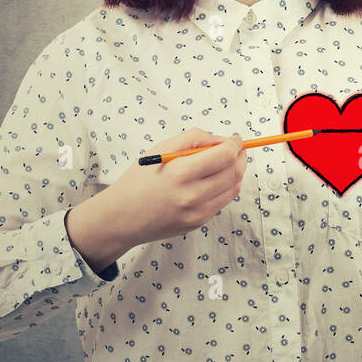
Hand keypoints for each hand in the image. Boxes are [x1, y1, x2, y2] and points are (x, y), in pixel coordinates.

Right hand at [103, 128, 247, 250]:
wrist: (121, 218)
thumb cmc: (139, 180)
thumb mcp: (160, 149)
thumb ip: (194, 138)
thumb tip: (222, 140)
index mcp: (180, 173)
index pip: (223, 156)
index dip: (234, 145)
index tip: (236, 139)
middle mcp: (191, 196)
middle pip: (233, 173)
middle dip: (240, 158)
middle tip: (237, 149)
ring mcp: (197, 213)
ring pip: (232, 189)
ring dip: (235, 173)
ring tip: (226, 163)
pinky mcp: (198, 223)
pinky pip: (222, 202)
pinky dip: (224, 188)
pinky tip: (214, 180)